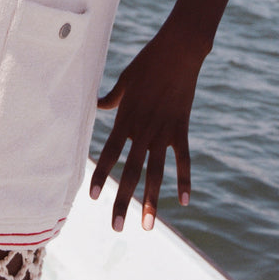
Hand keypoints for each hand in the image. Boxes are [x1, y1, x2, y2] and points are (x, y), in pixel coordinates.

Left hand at [89, 22, 208, 231]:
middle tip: (116, 227)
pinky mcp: (182, 128)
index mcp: (126, 117)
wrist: (177, 51)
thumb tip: (96, 106)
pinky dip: (185, 180)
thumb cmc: (148, 62)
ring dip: (151, 200)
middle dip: (123, 200)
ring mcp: (164, 131)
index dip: (101, 174)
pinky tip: (184, 201)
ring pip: (156, 172)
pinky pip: (183, 159)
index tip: (93, 197)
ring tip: (147, 226)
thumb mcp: (125, 80)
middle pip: (131, 170)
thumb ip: (112, 99)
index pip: (110, 152)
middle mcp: (143, 129)